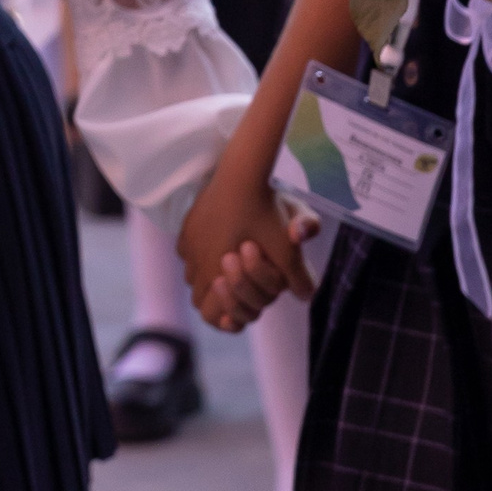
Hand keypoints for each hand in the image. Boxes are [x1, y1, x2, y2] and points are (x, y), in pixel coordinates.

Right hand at [180, 175, 316, 331]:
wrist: (240, 172)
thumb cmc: (264, 210)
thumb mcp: (288, 247)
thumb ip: (299, 276)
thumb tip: (305, 296)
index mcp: (215, 270)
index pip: (208, 312)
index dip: (224, 318)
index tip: (241, 314)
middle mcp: (196, 259)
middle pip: (197, 297)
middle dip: (218, 299)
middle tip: (242, 290)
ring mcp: (188, 242)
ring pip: (192, 274)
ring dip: (209, 277)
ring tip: (232, 268)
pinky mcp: (186, 225)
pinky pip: (187, 252)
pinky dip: (201, 256)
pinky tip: (219, 245)